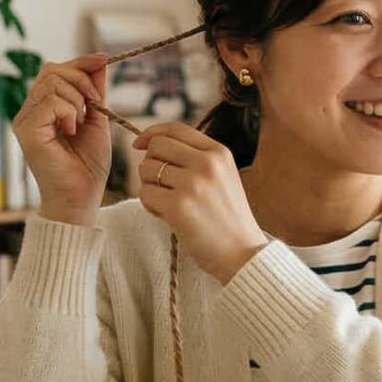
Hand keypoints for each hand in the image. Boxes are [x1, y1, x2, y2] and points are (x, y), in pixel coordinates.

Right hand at [13, 55, 113, 225]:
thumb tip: (99, 59)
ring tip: (79, 124)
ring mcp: (24, 120)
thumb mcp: (97, 119)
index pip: (54, 69)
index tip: (103, 59)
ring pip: (52, 83)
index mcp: (43, 106)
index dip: (80, 61)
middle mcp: (29, 111)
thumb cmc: (88, 164)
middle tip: (94, 104)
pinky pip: (50, 102)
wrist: (82, 196)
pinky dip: (69, 112)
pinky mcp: (26, 131)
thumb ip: (95, 90)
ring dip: (77, 100)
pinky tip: (71, 131)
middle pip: (51, 69)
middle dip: (81, 79)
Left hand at [134, 121, 270, 281]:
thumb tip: (150, 143)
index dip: (152, 133)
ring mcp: (192, 184)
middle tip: (162, 186)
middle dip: (150, 164)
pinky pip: (145, 194)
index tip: (139, 144)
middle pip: (156, 146)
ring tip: (169, 205)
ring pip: (146, 170)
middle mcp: (206, 163)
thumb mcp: (222, 177)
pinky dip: (150, 206)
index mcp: (219, 153)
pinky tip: (168, 217)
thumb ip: (195, 158)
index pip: (175, 128)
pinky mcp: (178, 206)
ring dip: (150, 187)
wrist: (242, 253)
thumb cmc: (227, 218)